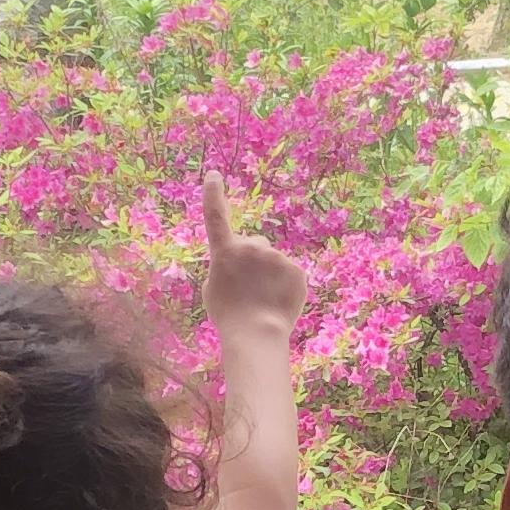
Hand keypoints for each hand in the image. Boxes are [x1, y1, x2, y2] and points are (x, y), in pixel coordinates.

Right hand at [203, 171, 307, 337]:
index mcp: (225, 251)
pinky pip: (289, 273)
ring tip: (262, 300)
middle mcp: (251, 247)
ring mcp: (276, 257)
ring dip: (268, 274)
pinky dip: (285, 285)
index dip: (213, 194)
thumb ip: (226, 267)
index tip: (214, 175)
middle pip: (253, 245)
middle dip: (252, 260)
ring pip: (272, 260)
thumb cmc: (229, 316)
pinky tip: (278, 302)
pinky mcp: (296, 269)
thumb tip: (241, 263)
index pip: (216, 216)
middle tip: (248, 288)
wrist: (257, 334)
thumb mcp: (214, 288)